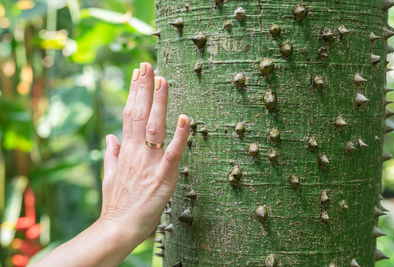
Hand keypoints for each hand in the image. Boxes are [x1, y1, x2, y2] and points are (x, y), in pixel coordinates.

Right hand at [100, 62, 189, 244]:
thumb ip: (112, 154)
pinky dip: (180, 135)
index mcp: (125, 151)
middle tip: (148, 65)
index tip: (137, 74)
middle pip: (139, 114)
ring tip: (163, 80)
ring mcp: (150, 163)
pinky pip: (173, 153)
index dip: (133, 93)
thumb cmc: (117, 203)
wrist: (119, 228)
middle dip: (144, 88)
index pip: (129, 114)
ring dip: (159, 102)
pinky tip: (186, 118)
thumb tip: (110, 137)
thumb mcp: (109, 176)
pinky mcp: (163, 176)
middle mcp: (136, 152)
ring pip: (155, 127)